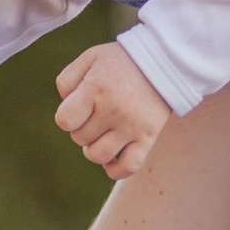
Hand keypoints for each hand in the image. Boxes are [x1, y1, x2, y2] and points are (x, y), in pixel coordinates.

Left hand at [53, 42, 172, 179]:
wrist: (164, 61)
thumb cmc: (121, 61)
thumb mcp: (90, 58)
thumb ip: (67, 80)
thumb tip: (65, 106)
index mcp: (95, 89)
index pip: (65, 121)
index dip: (67, 118)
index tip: (78, 109)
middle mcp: (113, 109)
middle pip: (80, 138)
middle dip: (82, 129)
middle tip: (94, 116)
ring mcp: (131, 125)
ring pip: (98, 156)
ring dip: (94, 149)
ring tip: (100, 136)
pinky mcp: (148, 136)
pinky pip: (129, 167)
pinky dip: (116, 171)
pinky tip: (111, 161)